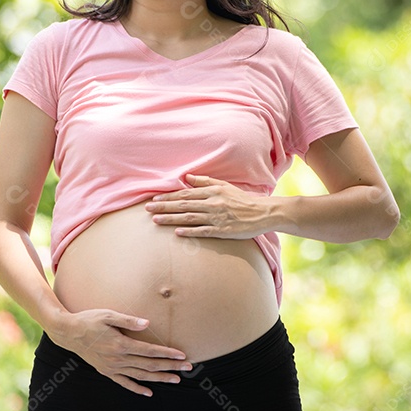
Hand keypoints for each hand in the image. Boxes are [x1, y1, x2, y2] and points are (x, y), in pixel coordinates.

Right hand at [49, 309, 190, 396]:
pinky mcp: (107, 372)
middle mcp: (118, 359)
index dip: (167, 353)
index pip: (150, 351)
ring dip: (159, 378)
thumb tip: (147, 324)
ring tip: (176, 379)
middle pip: (149, 365)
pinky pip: (124, 383)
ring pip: (141, 376)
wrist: (68, 333)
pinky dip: (137, 388)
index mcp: (121, 344)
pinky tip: (148, 392)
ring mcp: (112, 367)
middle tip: (188, 367)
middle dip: (170, 366)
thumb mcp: (108, 315)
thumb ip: (129, 320)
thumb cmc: (89, 320)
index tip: (182, 355)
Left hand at [145, 174, 272, 238]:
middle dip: (164, 207)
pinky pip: (203, 231)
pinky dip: (189, 232)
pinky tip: (177, 233)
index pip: (185, 194)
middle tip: (147, 209)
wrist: (262, 212)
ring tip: (156, 220)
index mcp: (212, 192)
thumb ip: (204, 182)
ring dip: (171, 219)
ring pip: (189, 217)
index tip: (154, 199)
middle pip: (183, 205)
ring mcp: (217, 217)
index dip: (169, 197)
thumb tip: (186, 178)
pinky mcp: (222, 230)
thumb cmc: (242, 199)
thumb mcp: (224, 186)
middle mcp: (212, 203)